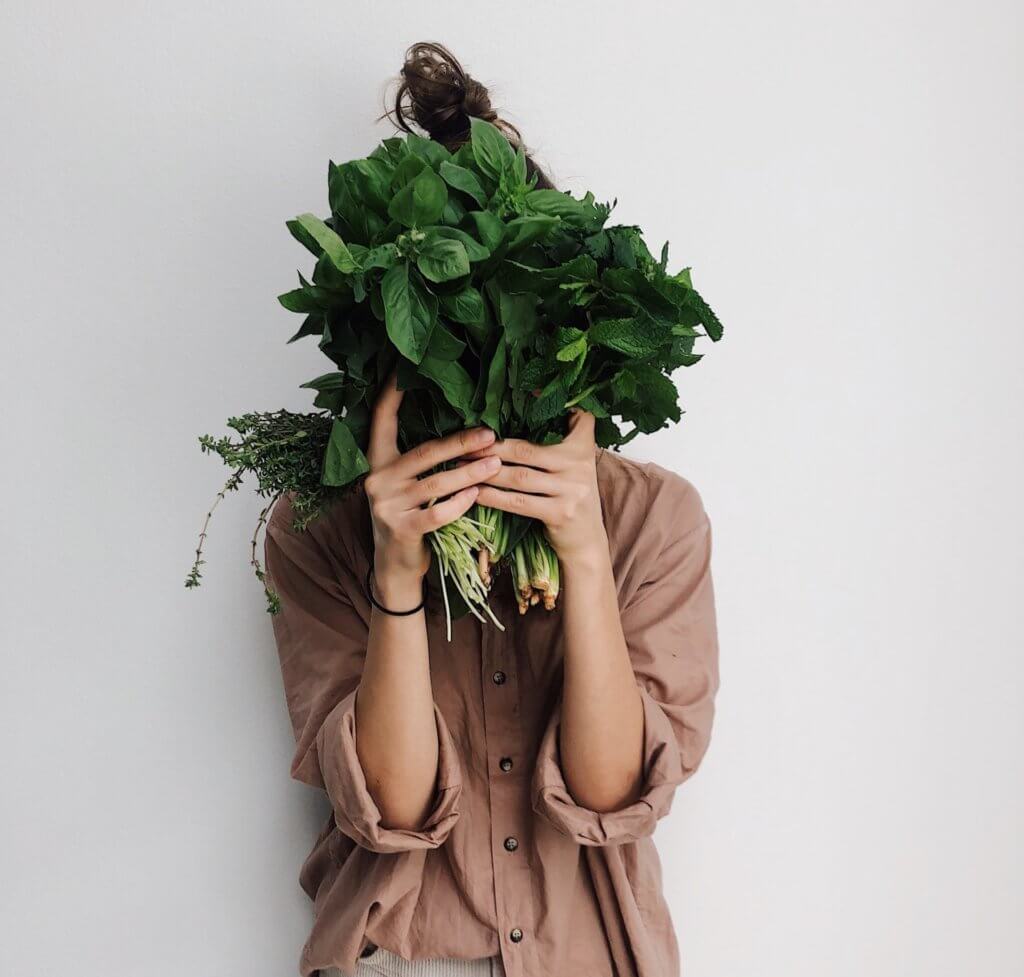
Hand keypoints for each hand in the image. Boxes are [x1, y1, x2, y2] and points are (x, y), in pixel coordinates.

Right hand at [364, 375, 500, 598]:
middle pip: (424, 452)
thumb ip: (421, 461)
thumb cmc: (410, 517)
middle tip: (490, 434)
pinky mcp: (401, 529)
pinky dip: (460, 503)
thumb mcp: (407, 485)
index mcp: (377, 461)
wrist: (395, 566)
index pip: (381, 420)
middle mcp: (377, 479)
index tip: (404, 370)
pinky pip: (437, 513)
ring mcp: (386, 505)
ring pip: (436, 483)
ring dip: (470, 473)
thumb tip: (464, 431)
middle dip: (460, 442)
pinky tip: (478, 495)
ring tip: (496, 464)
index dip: (391, 394)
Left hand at [465, 409, 606, 563]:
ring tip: (462, 468)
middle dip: (491, 448)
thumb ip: (562, 440)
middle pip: (526, 450)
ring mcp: (571, 490)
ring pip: (519, 477)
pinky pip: (518, 502)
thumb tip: (528, 404)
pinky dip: (494, 497)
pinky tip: (476, 493)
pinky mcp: (560, 513)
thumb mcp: (575, 466)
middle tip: (464, 446)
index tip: (515, 398)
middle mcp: (579, 465)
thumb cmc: (571, 498)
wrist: (587, 541)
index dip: (541, 407)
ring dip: (486, 472)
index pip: (569, 419)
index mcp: (582, 448)